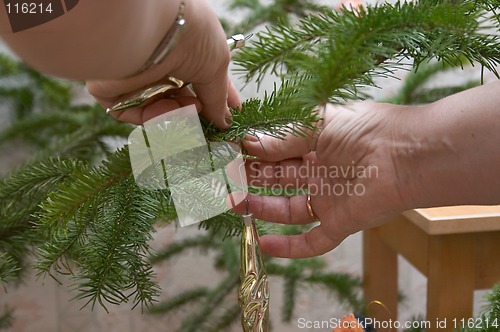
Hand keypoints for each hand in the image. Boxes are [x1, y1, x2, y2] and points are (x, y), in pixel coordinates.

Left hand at [86, 0, 239, 127]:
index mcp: (186, 46)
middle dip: (197, 111)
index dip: (218, 98)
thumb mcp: (217, 65)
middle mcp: (161, 59)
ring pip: (160, 108)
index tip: (231, 116)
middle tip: (210, 122)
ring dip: (179, 114)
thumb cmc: (191, 35)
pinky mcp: (115, 89)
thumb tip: (224, 121)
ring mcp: (138, 74)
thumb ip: (219, 97)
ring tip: (190, 109)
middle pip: (180, 97)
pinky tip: (167, 110)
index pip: (203, 78)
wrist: (151, 29)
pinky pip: (136, 113)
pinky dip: (154, 117)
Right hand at [235, 102, 414, 257]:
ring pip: (288, 210)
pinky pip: (313, 241)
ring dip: (261, 209)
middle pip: (278, 181)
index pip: (277, 153)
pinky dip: (290, 247)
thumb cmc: (366, 129)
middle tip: (224, 181)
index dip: (253, 155)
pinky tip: (264, 244)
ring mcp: (329, 200)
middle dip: (251, 180)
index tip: (228, 155)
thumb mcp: (317, 125)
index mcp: (316, 145)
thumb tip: (248, 143)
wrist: (407, 153)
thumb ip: (283, 139)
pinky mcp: (341, 223)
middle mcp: (320, 173)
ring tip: (234, 205)